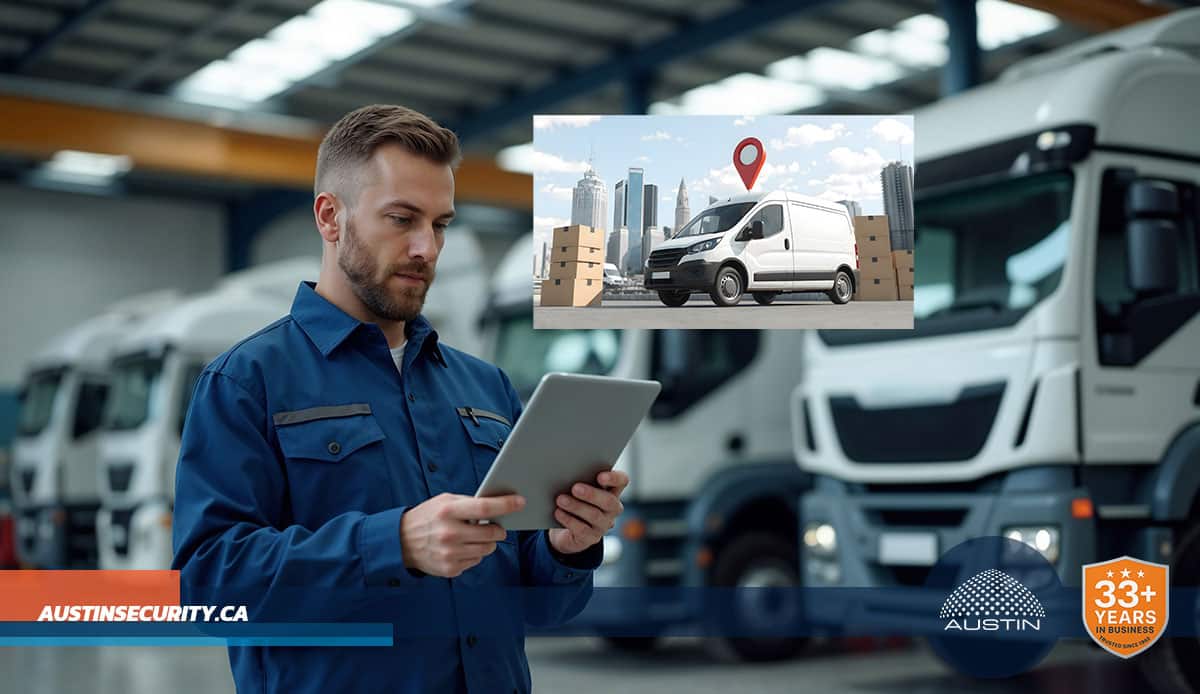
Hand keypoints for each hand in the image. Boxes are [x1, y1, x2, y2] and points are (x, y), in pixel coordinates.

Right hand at [400, 493, 523, 577]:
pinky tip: (462, 548)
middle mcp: (449, 533)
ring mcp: (449, 553)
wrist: (400, 542)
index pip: (484, 508)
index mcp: (448, 511)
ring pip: (487, 549)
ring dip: (488, 543)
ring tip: (475, 537)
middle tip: (495, 526)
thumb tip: (497, 505)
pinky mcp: (449, 569)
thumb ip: (468, 503)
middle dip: (498, 529)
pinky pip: (476, 561)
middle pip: (491, 533)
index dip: (506, 505)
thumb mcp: (443, 501)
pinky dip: (474, 554)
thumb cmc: (427, 517)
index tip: (520, 502)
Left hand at [548, 470, 628, 554]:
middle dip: (592, 494)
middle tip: (575, 488)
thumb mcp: (579, 489)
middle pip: (609, 501)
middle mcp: (612, 509)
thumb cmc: (575, 501)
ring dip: (576, 506)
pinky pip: (582, 529)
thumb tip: (567, 474)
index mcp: (612, 491)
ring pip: (594, 515)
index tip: (600, 476)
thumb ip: (580, 480)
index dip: (614, 478)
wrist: (567, 530)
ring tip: (561, 500)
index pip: (622, 481)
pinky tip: (558, 512)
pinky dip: (568, 520)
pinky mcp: (591, 538)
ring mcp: (603, 525)